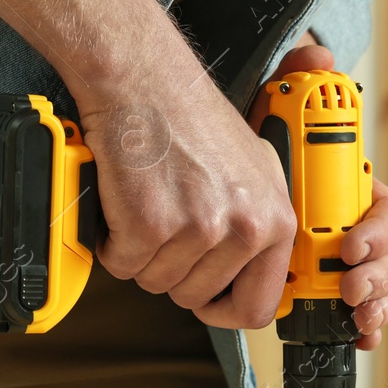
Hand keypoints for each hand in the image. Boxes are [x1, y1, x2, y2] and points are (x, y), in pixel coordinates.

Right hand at [77, 61, 296, 330]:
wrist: (144, 78)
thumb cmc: (190, 116)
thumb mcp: (252, 170)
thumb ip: (256, 224)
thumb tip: (253, 274)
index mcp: (275, 219)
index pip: (258, 306)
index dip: (223, 310)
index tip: (206, 301)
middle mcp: (244, 227)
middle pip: (195, 297)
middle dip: (170, 269)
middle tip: (163, 224)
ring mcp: (199, 227)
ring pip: (155, 281)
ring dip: (140, 253)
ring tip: (146, 203)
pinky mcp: (151, 224)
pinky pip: (122, 264)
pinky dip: (112, 241)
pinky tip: (124, 202)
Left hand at [252, 43, 387, 350]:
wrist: (219, 188)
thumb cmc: (254, 155)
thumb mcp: (270, 112)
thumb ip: (293, 78)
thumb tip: (316, 53)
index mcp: (356, 193)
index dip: (379, 232)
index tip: (352, 242)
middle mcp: (359, 230)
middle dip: (379, 276)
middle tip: (348, 282)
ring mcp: (348, 265)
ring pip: (382, 291)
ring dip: (374, 303)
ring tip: (350, 309)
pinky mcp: (329, 293)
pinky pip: (357, 315)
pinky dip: (362, 327)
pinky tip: (355, 335)